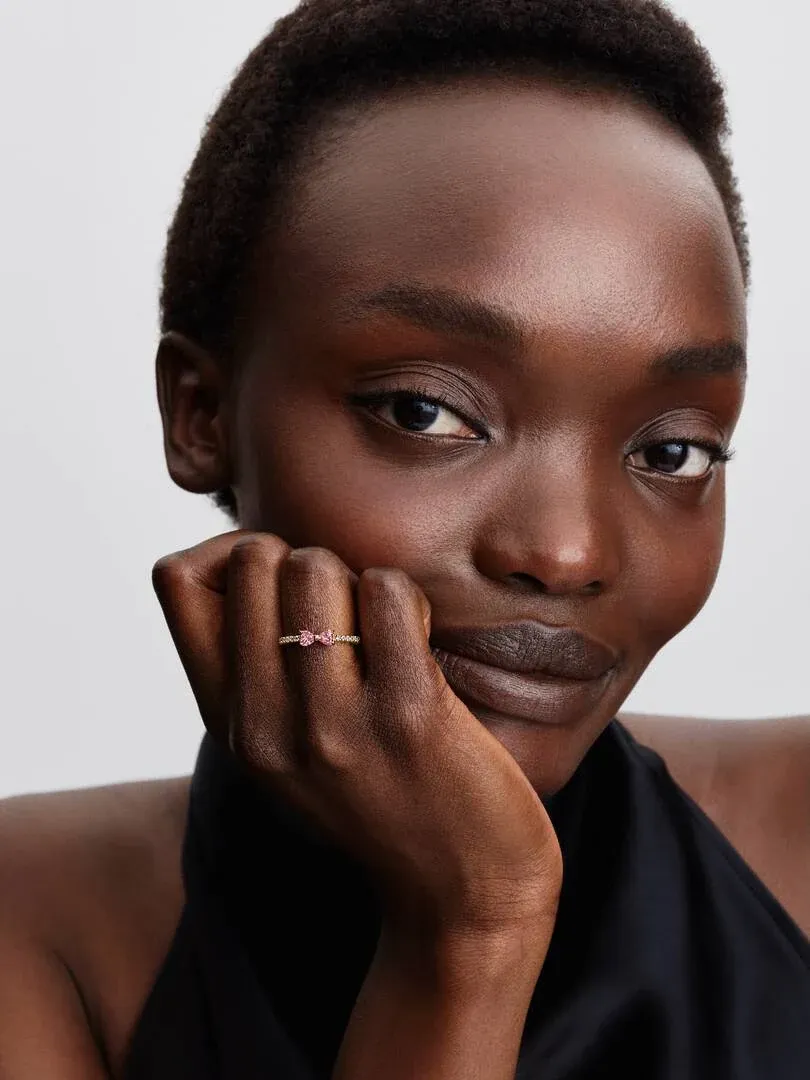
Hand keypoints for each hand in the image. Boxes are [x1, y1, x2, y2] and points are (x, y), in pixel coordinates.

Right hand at [152, 530, 561, 943]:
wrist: (463, 899)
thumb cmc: (385, 806)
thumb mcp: (289, 754)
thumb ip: (255, 674)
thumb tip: (250, 556)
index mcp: (229, 725)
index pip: (175, 579)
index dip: (230, 551)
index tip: (281, 582)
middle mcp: (263, 725)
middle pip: (252, 558)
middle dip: (306, 561)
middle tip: (345, 613)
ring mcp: (330, 722)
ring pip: (314, 567)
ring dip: (359, 579)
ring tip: (385, 631)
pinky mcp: (406, 714)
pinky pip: (388, 593)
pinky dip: (407, 600)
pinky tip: (421, 643)